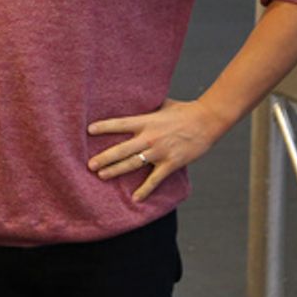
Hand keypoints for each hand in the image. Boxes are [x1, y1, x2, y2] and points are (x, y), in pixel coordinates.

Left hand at [87, 97, 222, 201]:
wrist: (207, 121)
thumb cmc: (184, 111)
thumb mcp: (162, 104)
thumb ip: (147, 106)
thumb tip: (134, 98)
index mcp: (146, 121)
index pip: (119, 124)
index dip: (103, 127)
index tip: (88, 131)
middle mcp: (149, 137)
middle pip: (121, 149)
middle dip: (104, 158)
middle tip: (90, 164)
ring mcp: (160, 152)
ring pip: (133, 164)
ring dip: (116, 171)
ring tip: (102, 176)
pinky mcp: (171, 163)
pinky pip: (155, 179)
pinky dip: (145, 190)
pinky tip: (135, 198)